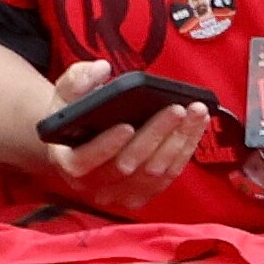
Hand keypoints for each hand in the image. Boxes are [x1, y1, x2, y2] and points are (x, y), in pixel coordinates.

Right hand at [25, 59, 211, 214]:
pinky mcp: (143, 194)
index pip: (85, 160)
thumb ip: (78, 79)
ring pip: (155, 171)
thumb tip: (101, 69)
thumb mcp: (66, 94)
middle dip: (156, 134)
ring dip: (179, 140)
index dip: (107, 145)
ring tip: (196, 112)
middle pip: (128, 165)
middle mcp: (92, 185)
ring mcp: (119, 194)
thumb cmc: (75, 115)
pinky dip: (186, 148)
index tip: (128, 125)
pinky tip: (197, 124)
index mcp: (67, 163)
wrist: (82, 143)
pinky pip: (169, 175)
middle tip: (178, 109)